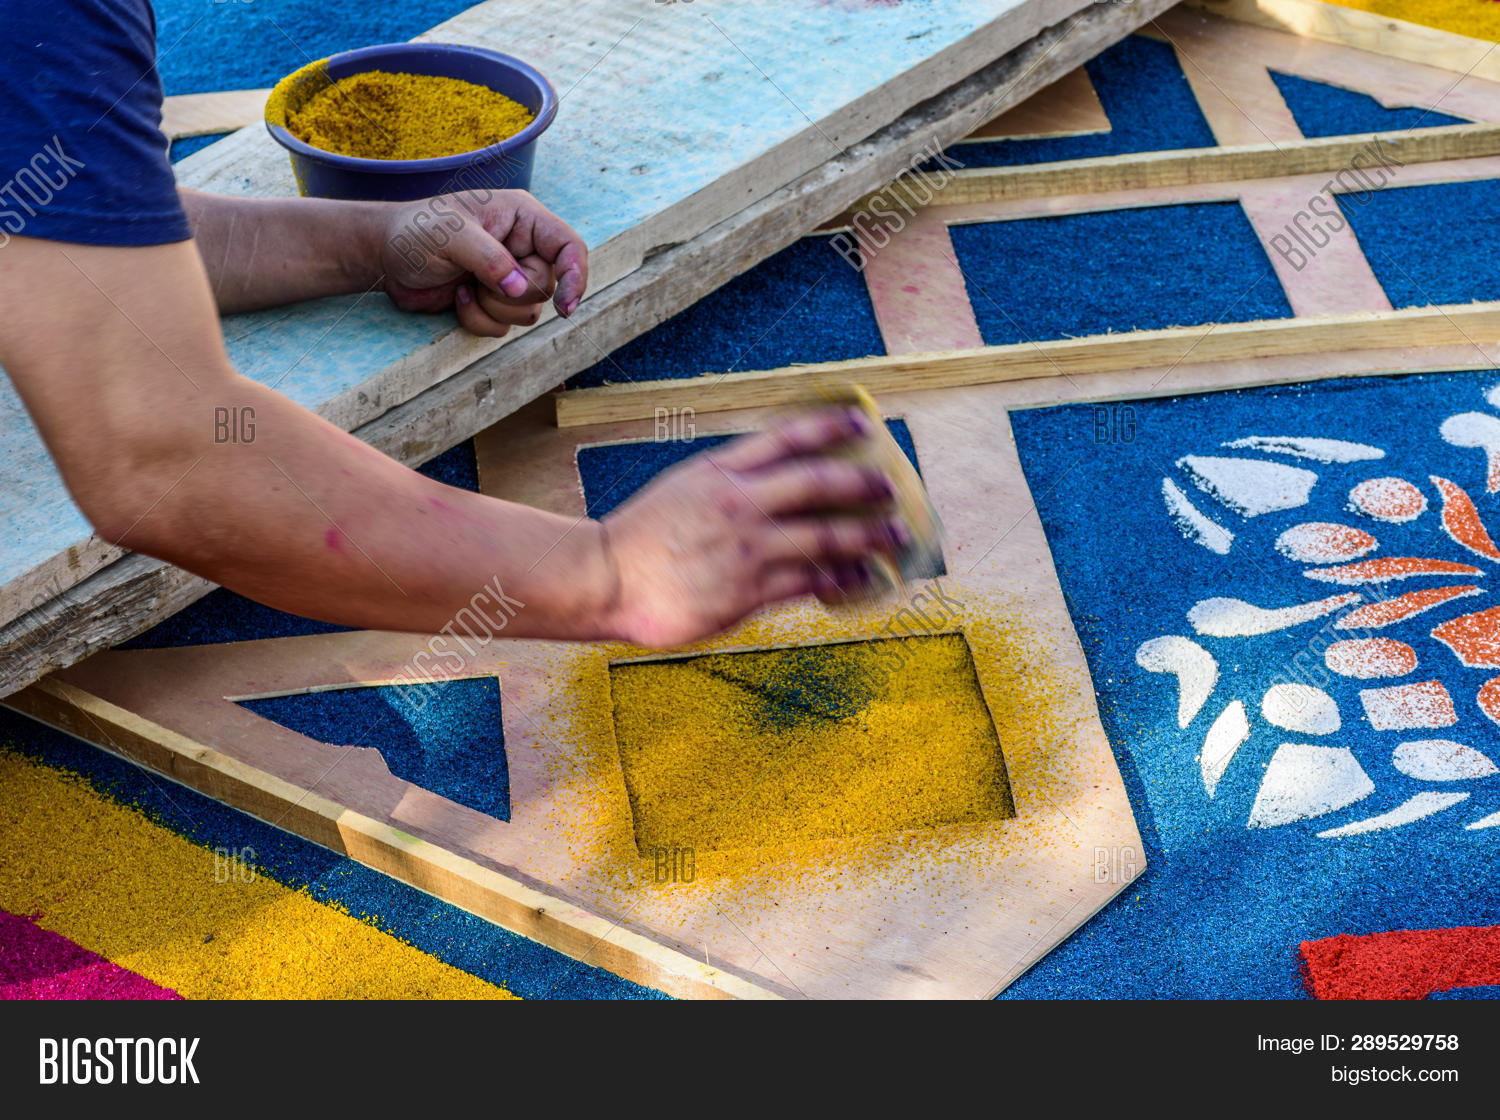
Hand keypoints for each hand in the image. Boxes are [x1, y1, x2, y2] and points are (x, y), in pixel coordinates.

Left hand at [379, 189, 587, 336]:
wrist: (384, 257)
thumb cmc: (414, 231)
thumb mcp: (450, 235)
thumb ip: (489, 259)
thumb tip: (519, 287)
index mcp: (521, 218)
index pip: (568, 246)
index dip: (575, 276)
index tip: (566, 307)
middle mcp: (521, 246)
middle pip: (546, 287)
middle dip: (510, 295)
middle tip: (476, 282)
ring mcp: (508, 276)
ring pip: (527, 312)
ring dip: (492, 309)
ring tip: (463, 288)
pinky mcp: (493, 301)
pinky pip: (504, 327)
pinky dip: (479, 320)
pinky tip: (457, 298)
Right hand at [598, 407, 908, 646]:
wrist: (608, 578)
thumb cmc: (643, 536)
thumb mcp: (684, 487)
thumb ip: (731, 478)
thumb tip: (777, 473)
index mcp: (721, 471)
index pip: (787, 438)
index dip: (830, 427)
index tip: (863, 422)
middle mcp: (739, 503)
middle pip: (817, 483)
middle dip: (863, 483)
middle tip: (892, 485)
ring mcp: (746, 548)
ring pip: (824, 535)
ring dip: (867, 535)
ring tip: (895, 535)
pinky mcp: (748, 590)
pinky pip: (808, 581)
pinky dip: (839, 577)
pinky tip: (859, 576)